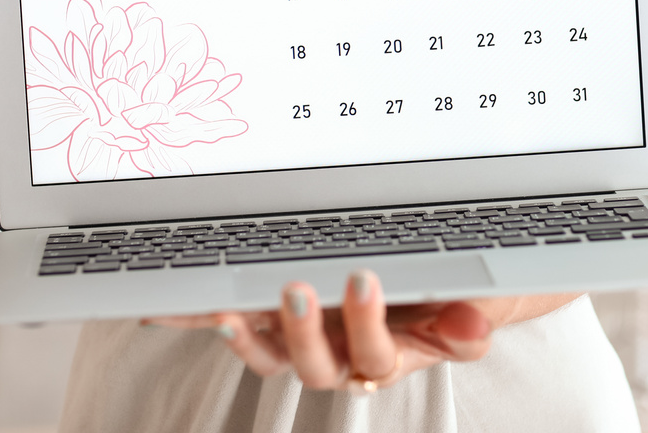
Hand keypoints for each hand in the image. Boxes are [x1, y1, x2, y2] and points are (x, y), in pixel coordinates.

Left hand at [146, 270, 490, 391]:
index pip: (376, 355)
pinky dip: (205, 319)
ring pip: (272, 357)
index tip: (364, 281)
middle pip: (315, 365)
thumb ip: (468, 323)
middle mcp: (342, 356)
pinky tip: (174, 306)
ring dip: (248, 338)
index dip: (367, 326)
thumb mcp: (472, 309)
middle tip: (298, 290)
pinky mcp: (276, 324)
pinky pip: (241, 328)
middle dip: (303, 333)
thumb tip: (471, 323)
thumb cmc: (450, 300)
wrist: (439, 292)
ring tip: (229, 311)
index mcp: (389, 355)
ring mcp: (306, 342)